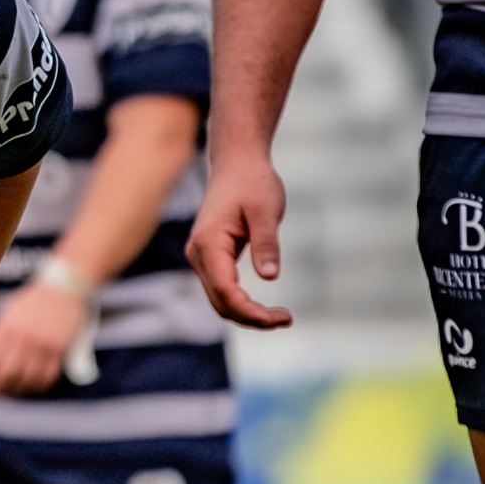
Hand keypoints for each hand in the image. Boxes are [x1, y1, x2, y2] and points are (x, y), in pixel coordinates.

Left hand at [0, 281, 86, 393]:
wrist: (65, 286)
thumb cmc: (34, 301)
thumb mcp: (10, 312)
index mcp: (6, 326)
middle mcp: (22, 336)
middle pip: (5, 372)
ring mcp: (41, 343)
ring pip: (26, 378)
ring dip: (20, 388)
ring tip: (17, 389)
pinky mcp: (60, 349)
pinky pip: (47, 376)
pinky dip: (40, 384)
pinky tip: (35, 384)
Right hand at [186, 154, 292, 328]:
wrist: (237, 164)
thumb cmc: (252, 183)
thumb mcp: (266, 210)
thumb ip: (266, 243)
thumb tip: (270, 277)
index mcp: (209, 244)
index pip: (225, 291)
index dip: (251, 311)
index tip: (282, 318)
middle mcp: (198, 255)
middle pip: (220, 302)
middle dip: (251, 318)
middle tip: (286, 319)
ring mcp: (201, 258)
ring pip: (219, 300)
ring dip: (246, 314)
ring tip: (279, 317)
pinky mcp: (210, 258)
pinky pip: (222, 290)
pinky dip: (241, 303)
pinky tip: (263, 307)